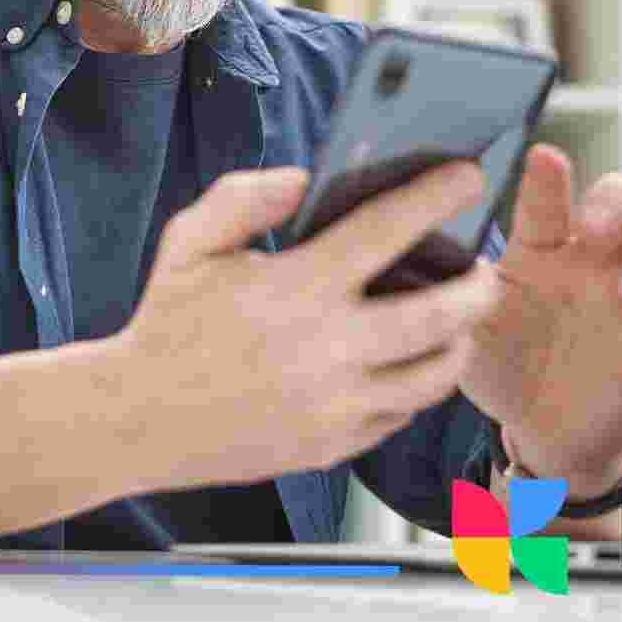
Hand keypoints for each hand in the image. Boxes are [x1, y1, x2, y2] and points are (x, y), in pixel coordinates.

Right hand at [113, 162, 503, 492]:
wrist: (136, 418)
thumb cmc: (165, 323)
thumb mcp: (190, 243)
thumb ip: (244, 197)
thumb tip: (304, 180)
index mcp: (297, 289)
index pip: (387, 232)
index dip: (436, 197)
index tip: (468, 176)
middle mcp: (327, 349)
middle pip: (442, 316)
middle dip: (480, 286)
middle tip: (484, 268)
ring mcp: (335, 404)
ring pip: (435, 374)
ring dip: (460, 342)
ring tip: (460, 320)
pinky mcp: (333, 445)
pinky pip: (401, 414)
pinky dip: (416, 386)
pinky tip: (410, 362)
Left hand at [459, 145, 621, 495]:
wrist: (536, 428)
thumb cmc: (500, 358)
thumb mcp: (467, 331)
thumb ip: (453, 297)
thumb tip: (422, 262)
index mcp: (542, 248)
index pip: (547, 201)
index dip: (549, 179)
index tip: (543, 158)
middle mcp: (594, 262)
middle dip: (618, 200)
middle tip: (592, 228)